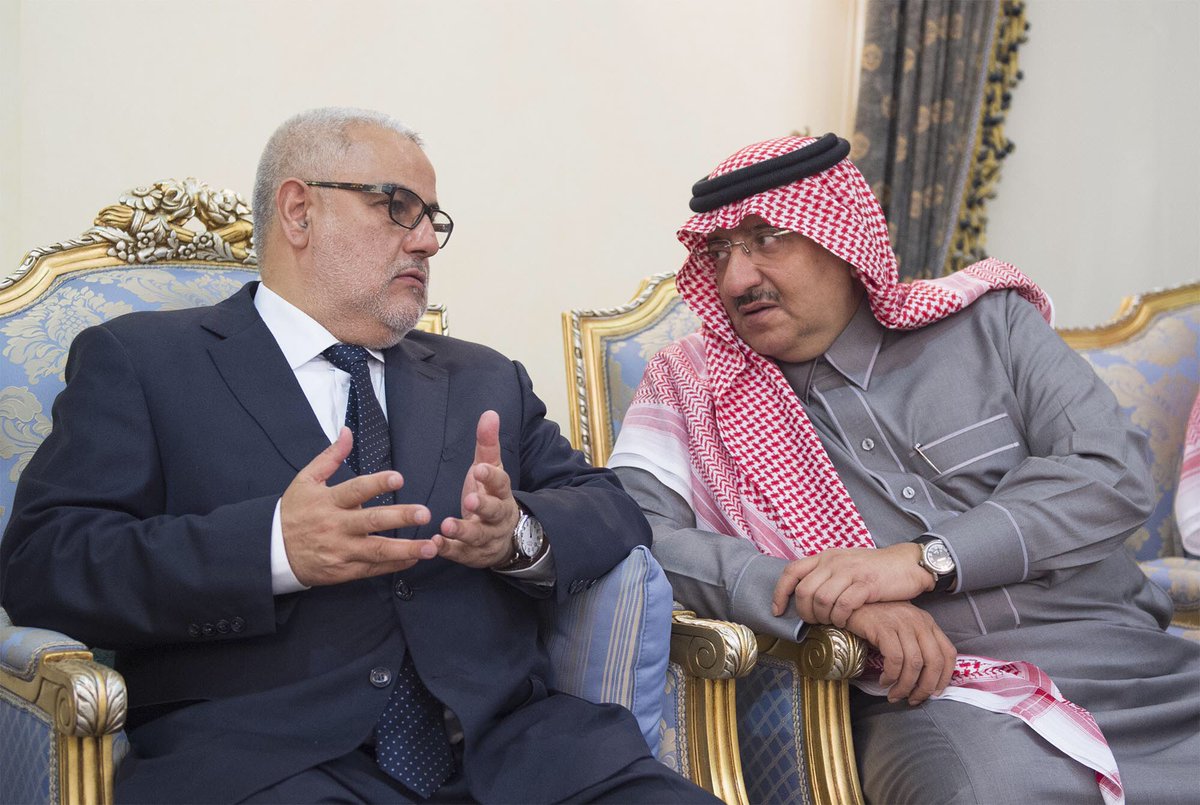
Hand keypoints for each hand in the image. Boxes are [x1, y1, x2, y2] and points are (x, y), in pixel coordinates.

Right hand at [280, 428, 438, 586]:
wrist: (271, 551)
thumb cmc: (293, 512)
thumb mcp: (306, 480)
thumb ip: (330, 457)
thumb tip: (347, 432)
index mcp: (327, 501)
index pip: (354, 490)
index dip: (377, 483)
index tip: (399, 477)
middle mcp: (335, 526)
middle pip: (371, 521)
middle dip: (400, 517)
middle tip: (425, 513)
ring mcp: (340, 550)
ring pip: (376, 550)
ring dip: (406, 549)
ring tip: (432, 546)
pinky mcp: (343, 571)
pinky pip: (372, 569)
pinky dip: (395, 564)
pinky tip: (414, 558)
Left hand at [436, 410, 521, 567]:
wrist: (506, 537)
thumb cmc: (491, 496)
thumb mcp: (490, 470)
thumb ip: (487, 445)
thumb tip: (490, 413)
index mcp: (502, 493)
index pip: (501, 483)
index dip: (491, 477)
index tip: (480, 469)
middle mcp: (498, 517)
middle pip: (494, 511)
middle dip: (483, 506)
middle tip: (470, 500)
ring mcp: (488, 537)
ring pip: (478, 536)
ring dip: (463, 530)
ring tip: (446, 525)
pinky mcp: (473, 554)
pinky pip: (462, 553)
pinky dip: (449, 549)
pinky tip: (434, 543)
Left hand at [771, 543, 933, 626]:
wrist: (908, 564)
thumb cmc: (875, 570)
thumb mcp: (845, 566)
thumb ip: (825, 576)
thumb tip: (804, 596)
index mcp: (826, 557)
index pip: (792, 572)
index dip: (780, 593)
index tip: (777, 611)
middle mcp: (834, 562)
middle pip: (804, 591)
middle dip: (805, 612)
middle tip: (816, 621)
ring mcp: (850, 572)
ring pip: (821, 600)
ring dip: (823, 617)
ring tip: (832, 621)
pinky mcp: (866, 584)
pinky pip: (843, 605)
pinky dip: (840, 618)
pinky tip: (845, 620)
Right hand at [845, 601, 956, 705]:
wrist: (850, 604)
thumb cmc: (876, 620)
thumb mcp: (903, 628)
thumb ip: (916, 645)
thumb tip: (923, 679)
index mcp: (927, 622)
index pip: (948, 652)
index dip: (944, 677)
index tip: (934, 693)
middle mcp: (918, 621)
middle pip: (934, 661)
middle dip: (925, 687)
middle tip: (913, 699)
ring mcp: (901, 623)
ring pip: (914, 663)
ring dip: (905, 685)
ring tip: (894, 694)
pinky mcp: (883, 627)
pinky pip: (895, 658)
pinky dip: (891, 675)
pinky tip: (884, 680)